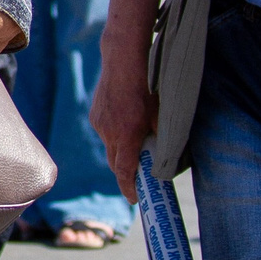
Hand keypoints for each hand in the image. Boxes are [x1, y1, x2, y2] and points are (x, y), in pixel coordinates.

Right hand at [89, 56, 160, 203]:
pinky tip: (127, 123)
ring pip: (110, 147)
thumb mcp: (160, 115)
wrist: (123, 60)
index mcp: (127, 135)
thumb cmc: (148, 86)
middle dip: (126, 173)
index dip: (129, 188)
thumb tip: (164, 156)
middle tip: (139, 178)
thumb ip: (160, 138)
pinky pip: (106, 133)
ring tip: (136, 141)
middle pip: (115, 163)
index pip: (124, 172)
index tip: (136, 199)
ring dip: (122, 151)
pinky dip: (116, 135)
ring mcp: (100, 123)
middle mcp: (109, 133)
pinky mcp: (95, 115)